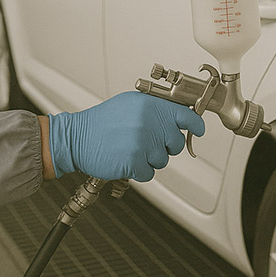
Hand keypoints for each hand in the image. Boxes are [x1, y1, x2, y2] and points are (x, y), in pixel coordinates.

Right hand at [48, 91, 204, 181]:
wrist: (77, 138)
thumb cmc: (102, 121)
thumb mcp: (131, 103)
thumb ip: (156, 107)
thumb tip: (179, 113)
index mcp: (151, 106)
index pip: (187, 116)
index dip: (196, 125)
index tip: (198, 129)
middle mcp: (150, 123)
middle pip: (176, 143)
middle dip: (165, 145)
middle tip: (147, 141)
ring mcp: (143, 143)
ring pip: (163, 160)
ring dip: (150, 158)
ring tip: (131, 148)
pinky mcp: (135, 162)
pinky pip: (150, 173)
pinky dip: (139, 170)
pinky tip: (126, 159)